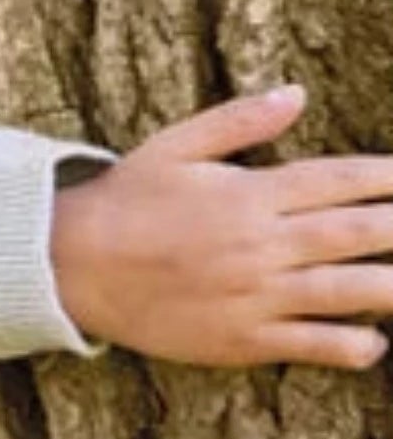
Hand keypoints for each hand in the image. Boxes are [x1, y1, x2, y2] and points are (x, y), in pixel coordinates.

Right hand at [50, 85, 392, 369]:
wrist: (76, 263)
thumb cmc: (127, 198)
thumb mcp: (173, 144)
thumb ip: (238, 121)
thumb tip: (296, 93)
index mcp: (246, 192)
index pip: (334, 180)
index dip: (384, 176)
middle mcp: (261, 243)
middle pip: (355, 234)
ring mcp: (257, 295)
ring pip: (349, 292)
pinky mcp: (246, 338)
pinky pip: (315, 345)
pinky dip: (355, 345)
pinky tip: (376, 340)